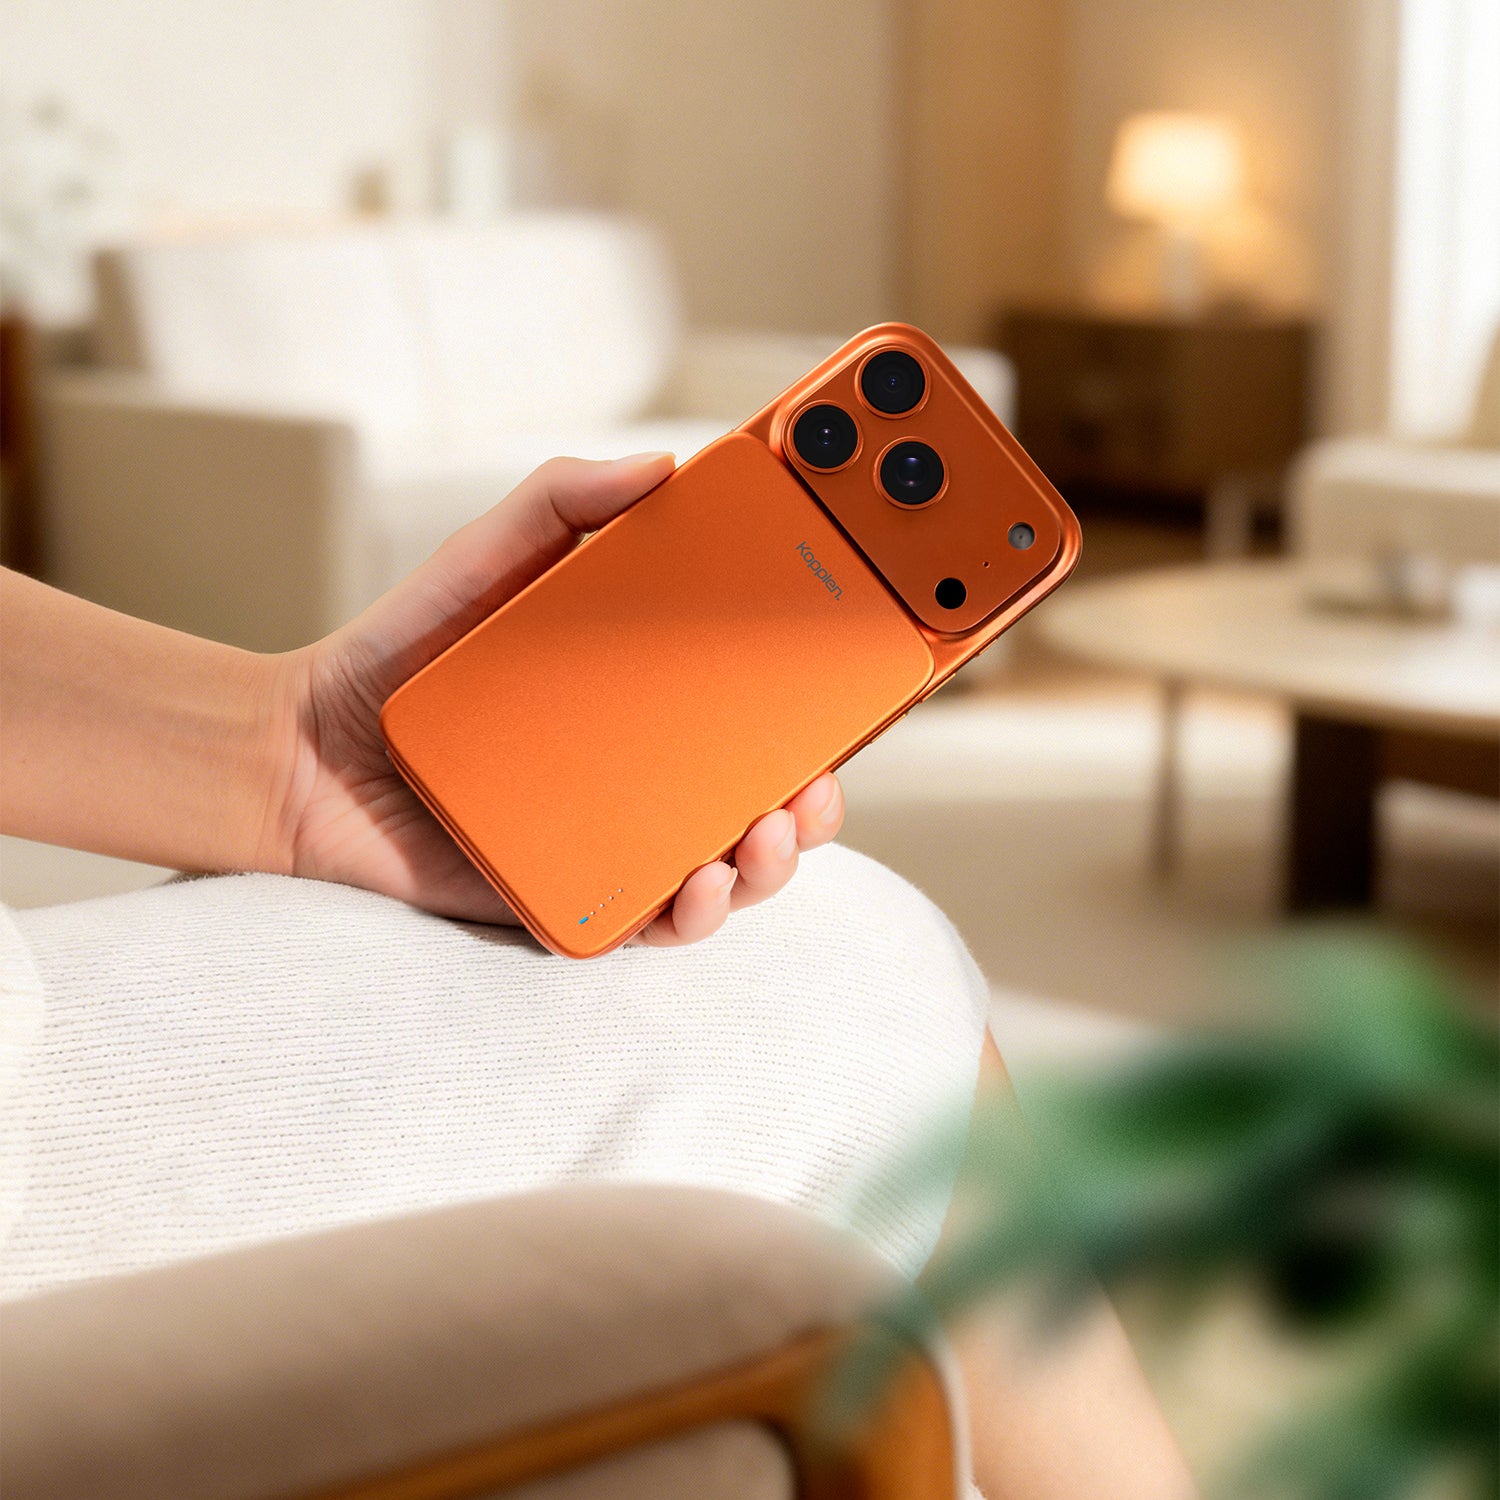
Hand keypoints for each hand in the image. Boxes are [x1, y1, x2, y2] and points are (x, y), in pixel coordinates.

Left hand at [276, 453, 844, 944]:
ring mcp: (611, 842)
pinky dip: (692, 915)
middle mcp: (644, 778)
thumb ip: (565, 502)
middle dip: (813, 804)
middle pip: (764, 801)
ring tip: (764, 834)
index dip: (817, 713)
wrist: (306, 746)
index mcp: (648, 704)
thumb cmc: (408, 653)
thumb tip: (662, 464)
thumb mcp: (490, 557)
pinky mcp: (567, 896)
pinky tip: (702, 884)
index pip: (755, 712)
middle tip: (818, 784)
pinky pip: (649, 922)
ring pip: (727, 872)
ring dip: (770, 865)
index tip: (861, 693)